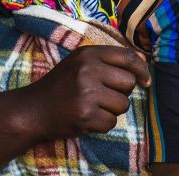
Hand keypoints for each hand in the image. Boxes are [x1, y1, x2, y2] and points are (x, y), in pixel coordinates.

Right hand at [18, 45, 150, 140]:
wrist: (33, 109)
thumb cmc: (62, 84)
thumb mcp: (81, 62)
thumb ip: (109, 59)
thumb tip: (143, 60)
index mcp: (89, 54)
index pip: (127, 57)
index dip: (142, 70)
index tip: (145, 81)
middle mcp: (88, 70)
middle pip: (128, 82)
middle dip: (121, 92)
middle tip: (104, 95)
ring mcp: (86, 93)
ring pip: (122, 104)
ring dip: (112, 109)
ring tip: (93, 106)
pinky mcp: (84, 115)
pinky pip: (111, 122)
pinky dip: (102, 124)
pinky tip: (87, 118)